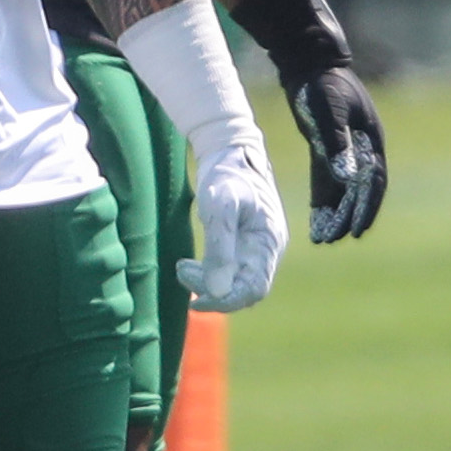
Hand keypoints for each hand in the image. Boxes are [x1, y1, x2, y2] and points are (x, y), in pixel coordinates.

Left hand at [177, 138, 287, 311]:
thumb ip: (221, 244)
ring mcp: (256, 245)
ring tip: (182, 268)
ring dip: (209, 281)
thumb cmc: (228, 173)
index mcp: (268, 243)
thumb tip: (217, 288)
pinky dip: (210, 272)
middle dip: (214, 290)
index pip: (254, 288)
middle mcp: (266, 249)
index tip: (198, 301)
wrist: (230, 149)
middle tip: (182, 272)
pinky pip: (230, 268)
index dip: (227, 301)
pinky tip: (190, 265)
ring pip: (236, 280)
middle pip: (245, 288)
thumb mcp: (221, 204)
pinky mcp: (242, 240)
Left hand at [229, 0, 385, 242]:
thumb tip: (346, 177)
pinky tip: (315, 213)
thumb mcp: (330, 110)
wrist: (307, 62)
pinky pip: (326, 176)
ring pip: (340, 186)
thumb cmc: (322, 82)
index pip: (374, 183)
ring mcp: (343, 146)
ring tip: (323, 236)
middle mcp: (360, 148)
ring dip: (333, 209)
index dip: (367, 208)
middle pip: (357, 189)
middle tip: (336, 239)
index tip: (358, 230)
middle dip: (348, 215)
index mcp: (371, 141)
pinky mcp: (324, 144)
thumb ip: (337, 142)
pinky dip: (322, 194)